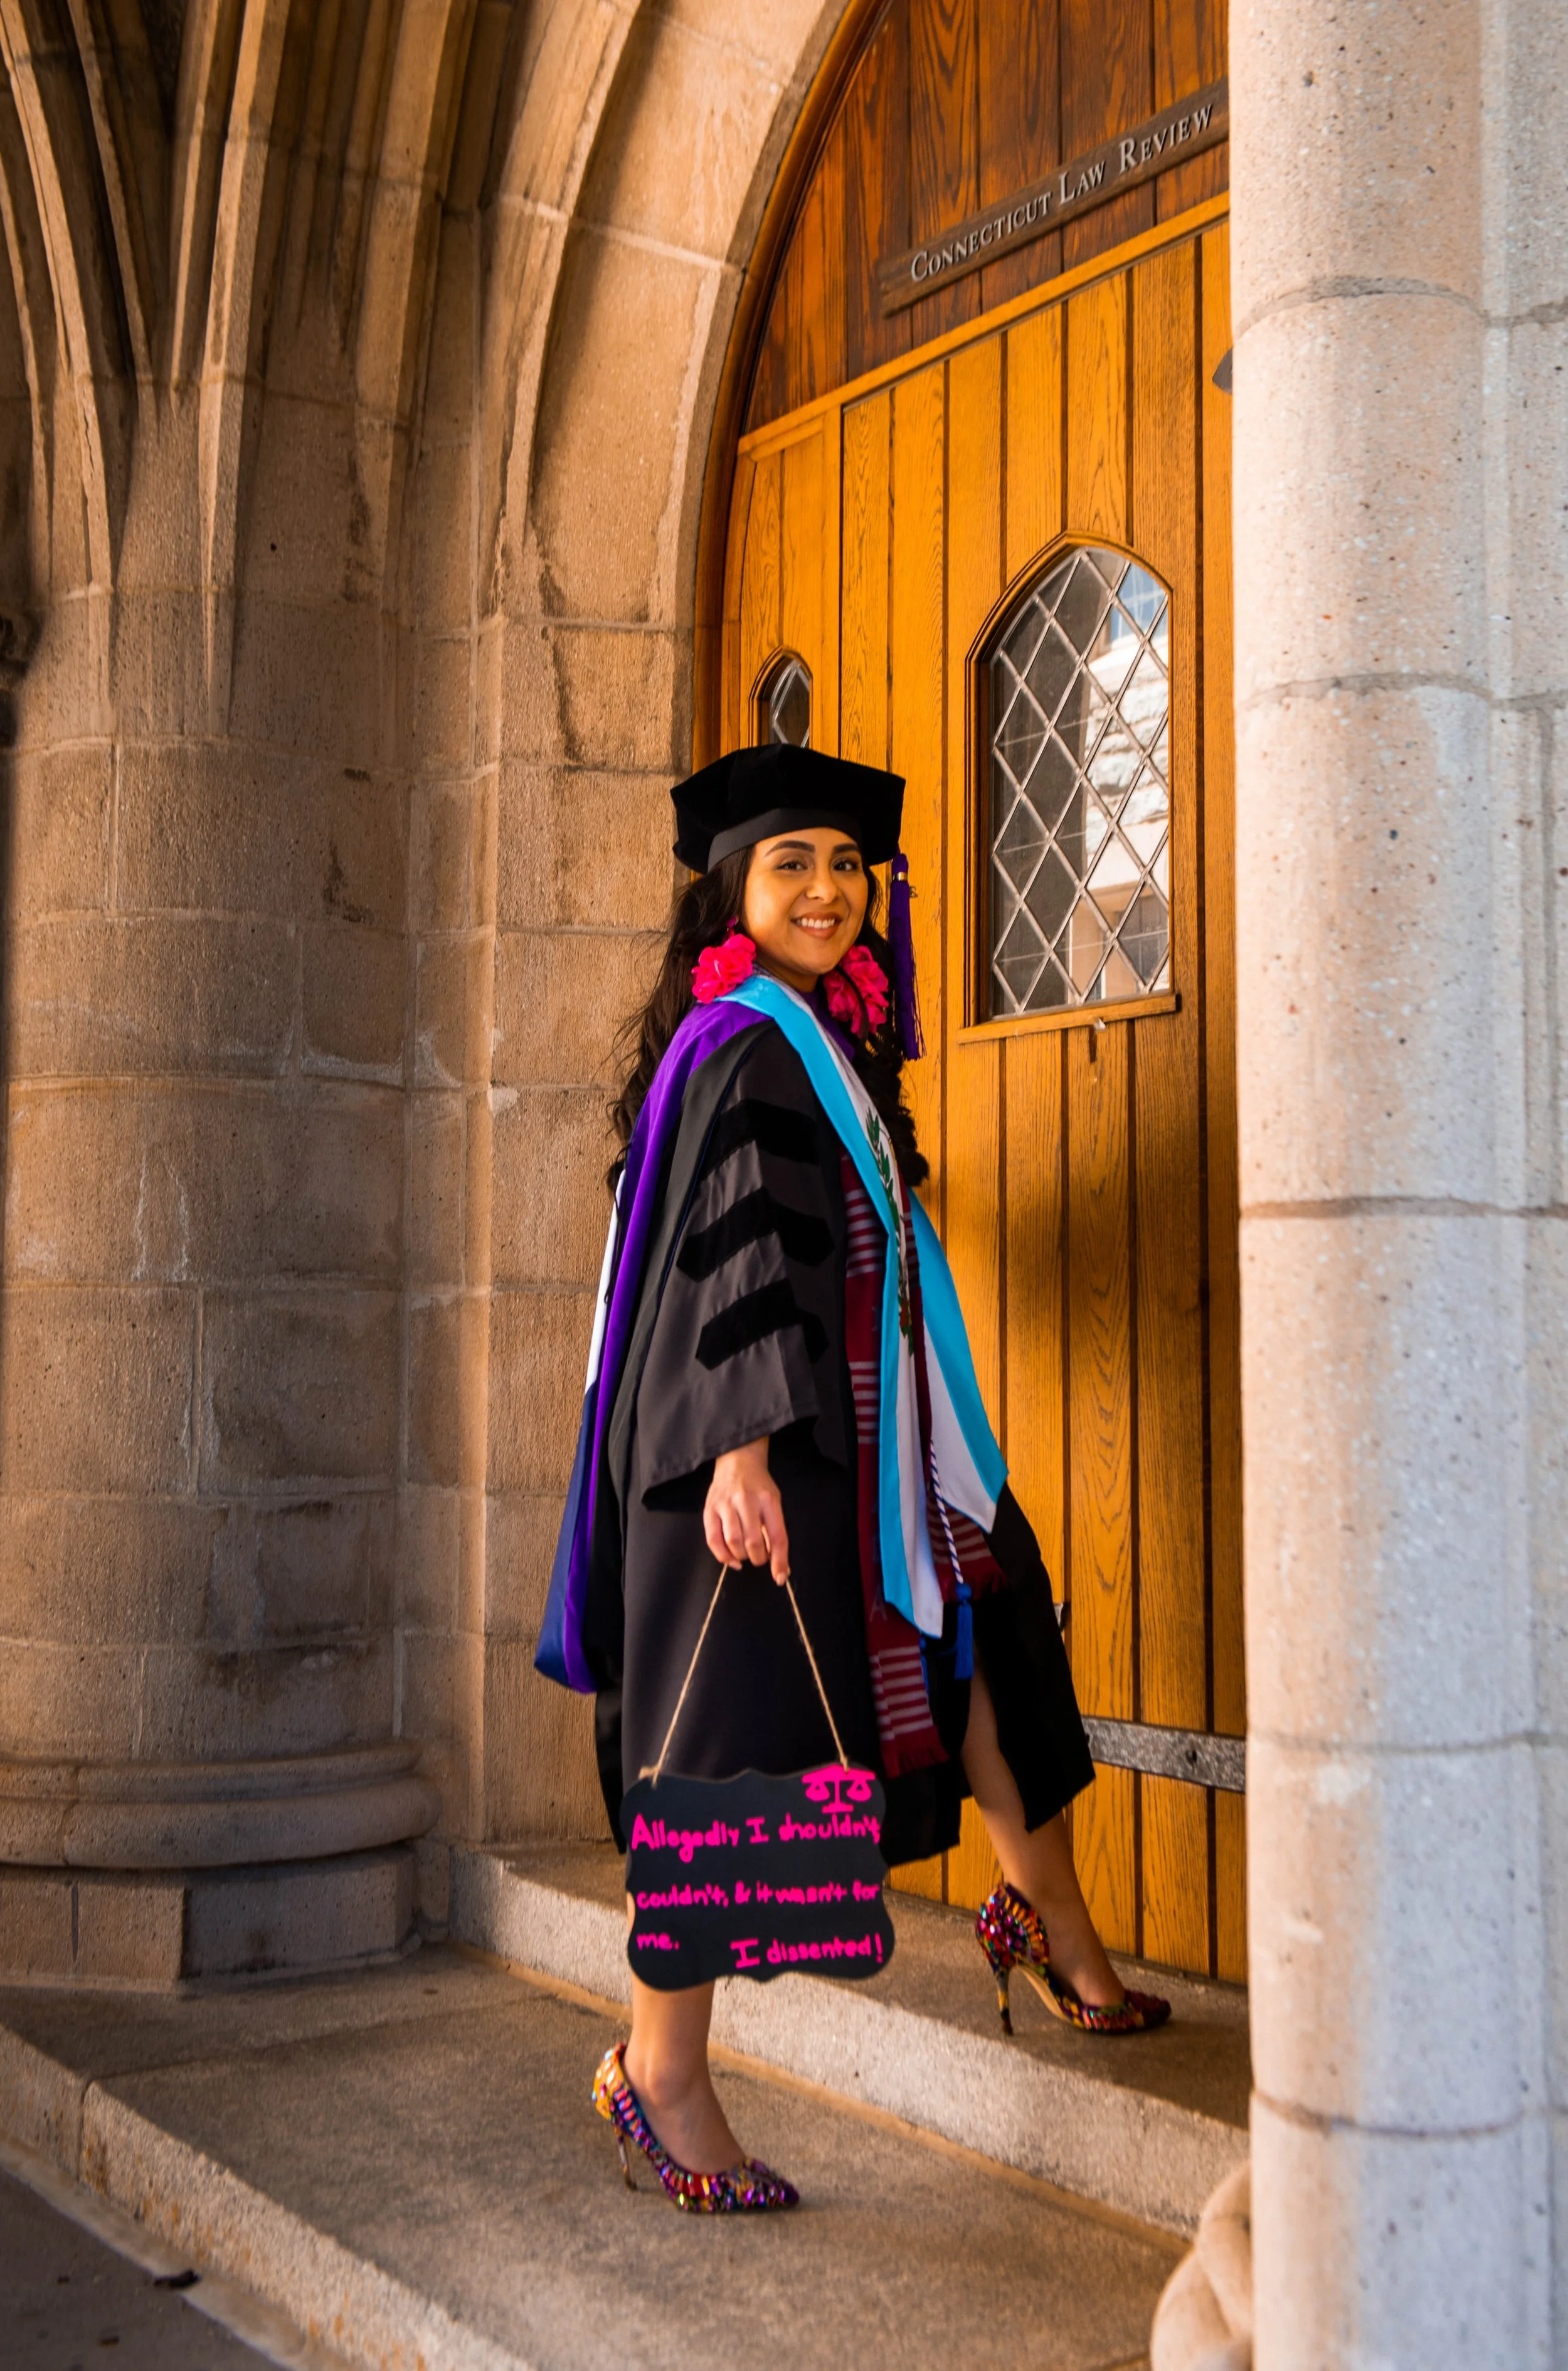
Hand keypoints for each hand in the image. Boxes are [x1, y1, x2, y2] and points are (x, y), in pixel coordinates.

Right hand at [703, 1438, 789, 1583]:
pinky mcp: (709, 1509)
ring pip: (733, 1542)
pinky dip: (722, 1555)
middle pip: (753, 1542)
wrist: (737, 1461)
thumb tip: (781, 1569)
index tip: (779, 1577)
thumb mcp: (774, 1503)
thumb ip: (776, 1533)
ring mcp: (725, 1504)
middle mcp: (746, 1501)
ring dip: (741, 1556)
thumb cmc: (759, 1486)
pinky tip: (731, 1560)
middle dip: (758, 1558)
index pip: (777, 1536)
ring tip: (746, 1554)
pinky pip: (713, 1539)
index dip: (779, 1561)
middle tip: (759, 1557)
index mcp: (768, 1500)